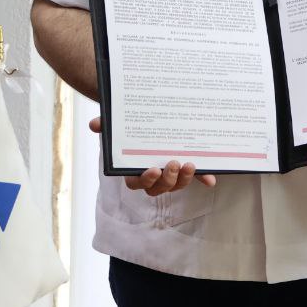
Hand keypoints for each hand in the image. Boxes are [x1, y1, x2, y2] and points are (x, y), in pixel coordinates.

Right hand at [89, 116, 217, 195]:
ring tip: (190, 164)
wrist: (148, 119)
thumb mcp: (119, 125)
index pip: (137, 183)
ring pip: (176, 185)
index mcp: (134, 170)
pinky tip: (211, 180)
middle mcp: (153, 176)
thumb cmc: (131, 126)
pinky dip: (203, 179)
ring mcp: (170, 174)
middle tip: (174, 163)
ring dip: (184, 179)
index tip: (153, 169)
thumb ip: (107, 125)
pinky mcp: (186, 169)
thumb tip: (95, 124)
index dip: (146, 179)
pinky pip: (195, 177)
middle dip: (168, 179)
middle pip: (158, 188)